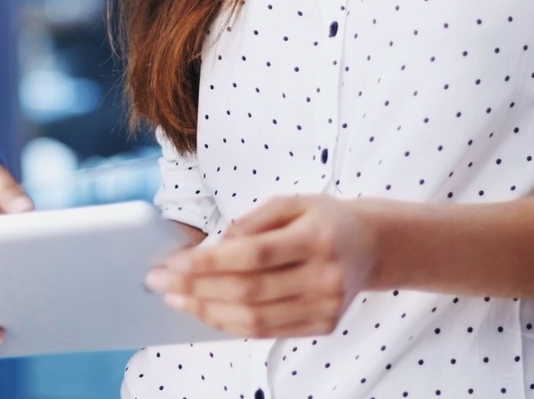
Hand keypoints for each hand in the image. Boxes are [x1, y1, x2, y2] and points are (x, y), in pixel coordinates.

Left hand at [144, 194, 381, 338]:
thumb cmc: (324, 218)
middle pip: (250, 292)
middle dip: (197, 288)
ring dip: (207, 311)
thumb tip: (212, 249)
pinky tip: (206, 310)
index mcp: (317, 239)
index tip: (172, 262)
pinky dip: (231, 324)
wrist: (373, 244)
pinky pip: (268, 331)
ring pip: (255, 319)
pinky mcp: (324, 324)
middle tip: (159, 282)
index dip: (208, 262)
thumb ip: (252, 222)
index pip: (254, 255)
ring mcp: (326, 306)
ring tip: (176, 299)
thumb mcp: (292, 202)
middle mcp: (324, 277)